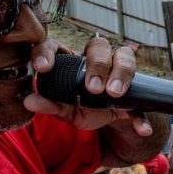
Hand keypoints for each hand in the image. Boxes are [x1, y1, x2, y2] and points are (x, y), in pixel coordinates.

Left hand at [26, 36, 151, 135]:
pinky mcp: (136, 88)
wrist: (108, 119)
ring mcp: (119, 69)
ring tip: (114, 94)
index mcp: (72, 61)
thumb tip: (29, 101)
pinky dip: (141, 115)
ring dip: (121, 73)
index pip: (57, 45)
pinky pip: (142, 96)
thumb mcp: (65, 109)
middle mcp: (97, 59)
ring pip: (125, 57)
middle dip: (97, 65)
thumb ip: (50, 105)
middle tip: (92, 88)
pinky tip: (141, 129)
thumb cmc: (82, 106)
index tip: (43, 67)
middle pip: (99, 46)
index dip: (48, 51)